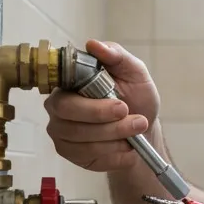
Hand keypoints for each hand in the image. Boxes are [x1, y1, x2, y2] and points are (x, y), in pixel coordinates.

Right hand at [44, 40, 160, 171]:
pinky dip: (116, 155)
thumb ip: (116, 55)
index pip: (64, 96)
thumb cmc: (135, 96)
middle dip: (107, 123)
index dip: (92, 107)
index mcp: (68, 85)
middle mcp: (58, 110)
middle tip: (136, 120)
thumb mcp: (134, 72)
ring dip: (117, 138)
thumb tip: (93, 44)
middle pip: (70, 120)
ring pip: (84, 142)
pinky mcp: (73, 155)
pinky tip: (128, 147)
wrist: (144, 128)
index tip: (121, 106)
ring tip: (137, 130)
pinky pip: (90, 158)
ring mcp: (63, 134)